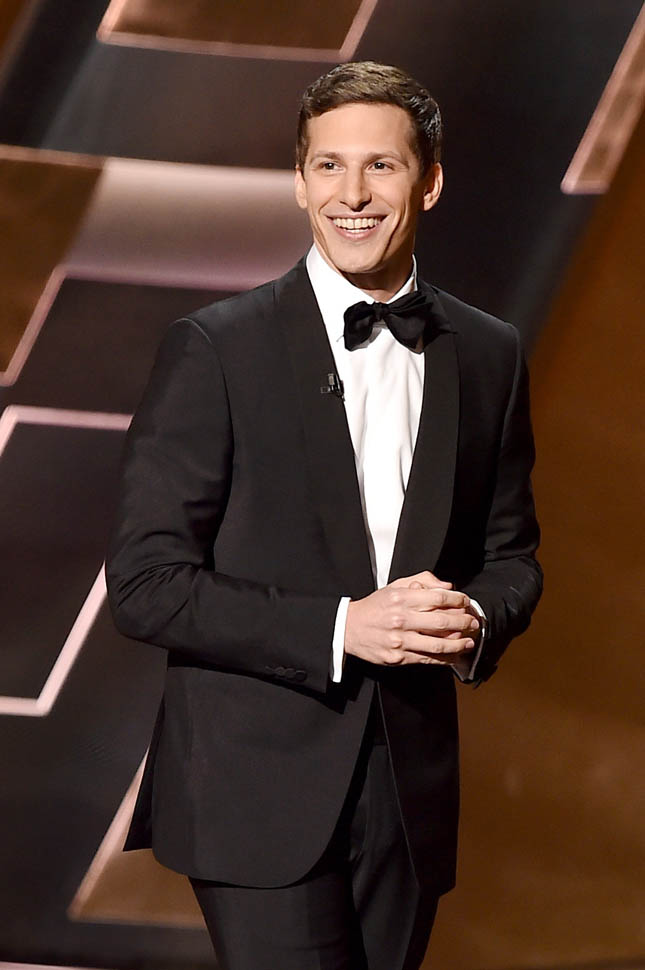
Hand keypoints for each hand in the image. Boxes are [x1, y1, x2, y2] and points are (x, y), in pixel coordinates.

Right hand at [344, 570, 479, 666]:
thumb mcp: (395, 586)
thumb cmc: (375, 607)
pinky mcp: (398, 658)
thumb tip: (447, 587)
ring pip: (438, 645)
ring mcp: (400, 641)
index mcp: (401, 598)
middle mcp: (401, 619)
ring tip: (469, 642)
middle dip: (464, 622)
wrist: (348, 628)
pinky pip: (427, 659)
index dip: (457, 600)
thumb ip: (422, 581)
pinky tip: (454, 656)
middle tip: (473, 622)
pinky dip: (445, 659)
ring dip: (459, 644)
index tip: (465, 602)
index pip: (438, 598)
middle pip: (442, 622)